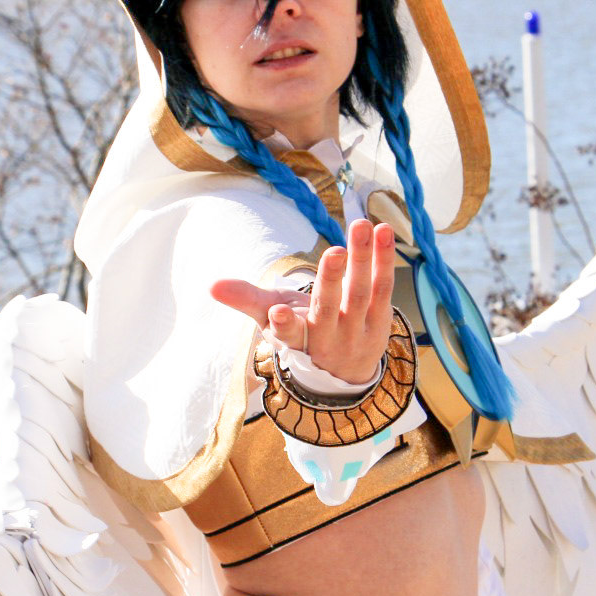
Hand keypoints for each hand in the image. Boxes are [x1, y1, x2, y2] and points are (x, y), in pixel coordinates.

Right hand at [210, 220, 395, 384]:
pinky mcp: (380, 321)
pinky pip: (382, 288)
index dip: (283, 323)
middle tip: (335, 252)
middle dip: (331, 280)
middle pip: (329, 308)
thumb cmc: (300, 333)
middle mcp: (327, 338)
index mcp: (296, 339)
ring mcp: (357, 331)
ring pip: (359, 294)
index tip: (277, 312)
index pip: (288, 334)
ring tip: (361, 226)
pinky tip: (383, 230)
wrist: (343, 369)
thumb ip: (245, 299)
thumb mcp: (270, 318)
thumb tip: (213, 286)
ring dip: (363, 259)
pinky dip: (383, 260)